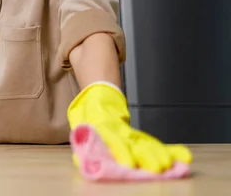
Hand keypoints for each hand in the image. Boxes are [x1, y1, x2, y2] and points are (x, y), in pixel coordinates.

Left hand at [67, 82, 191, 172]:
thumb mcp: (78, 117)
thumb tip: (79, 156)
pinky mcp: (139, 136)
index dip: (121, 151)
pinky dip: (170, 150)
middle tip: (158, 168)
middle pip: (135, 144)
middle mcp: (121, 130)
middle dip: (146, 157)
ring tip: (170, 165)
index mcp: (104, 125)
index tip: (128, 163)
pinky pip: (155, 144)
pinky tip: (183, 157)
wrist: (101, 94)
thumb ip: (81, 134)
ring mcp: (131, 133)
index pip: (114, 139)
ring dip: (159, 155)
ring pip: (147, 144)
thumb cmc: (87, 111)